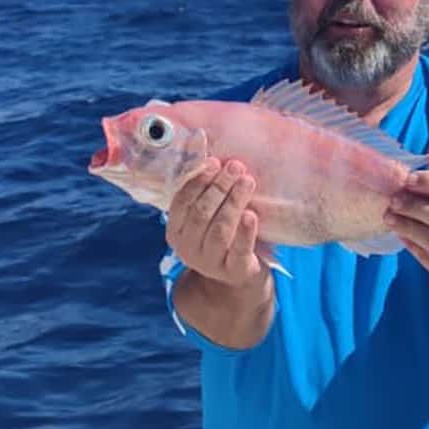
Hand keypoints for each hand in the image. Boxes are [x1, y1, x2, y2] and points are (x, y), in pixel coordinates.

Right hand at [165, 157, 267, 296]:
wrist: (238, 277)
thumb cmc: (223, 237)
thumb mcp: (209, 217)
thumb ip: (206, 191)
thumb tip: (209, 151)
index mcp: (176, 232)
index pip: (182, 203)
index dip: (198, 181)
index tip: (215, 163)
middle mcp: (188, 249)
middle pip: (202, 213)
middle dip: (219, 187)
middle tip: (236, 168)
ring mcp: (210, 262)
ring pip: (219, 229)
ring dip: (234, 202)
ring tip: (247, 182)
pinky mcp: (234, 271)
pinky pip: (238, 250)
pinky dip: (245, 232)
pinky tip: (251, 215)